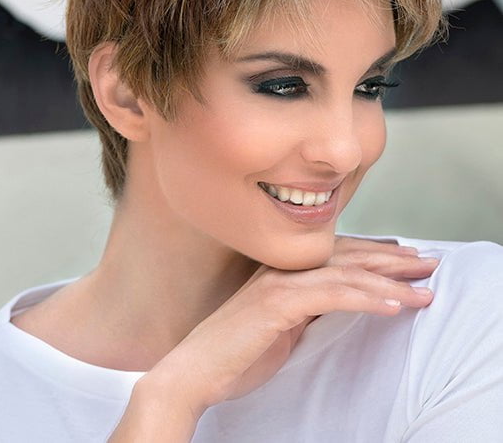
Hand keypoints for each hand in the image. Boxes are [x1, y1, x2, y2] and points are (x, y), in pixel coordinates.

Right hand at [137, 241, 438, 417]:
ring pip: (345, 271)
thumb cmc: (236, 353)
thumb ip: (307, 308)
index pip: (338, 254)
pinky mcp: (277, 302)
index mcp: (284, 271)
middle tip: (429, 262)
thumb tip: (337, 303)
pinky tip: (393, 304)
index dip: (376, 254)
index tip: (408, 259)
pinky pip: (332, 295)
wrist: (194, 370)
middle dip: (392, 258)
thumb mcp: (282, 326)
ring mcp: (279, 281)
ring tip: (423, 289)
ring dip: (390, 279)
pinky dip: (367, 298)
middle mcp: (283, 268)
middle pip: (348, 255)